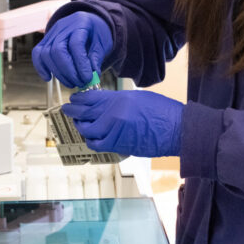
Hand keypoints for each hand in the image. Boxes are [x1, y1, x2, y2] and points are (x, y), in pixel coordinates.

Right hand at [32, 12, 112, 87]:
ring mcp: (52, 32)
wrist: (89, 23)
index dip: (80, 64)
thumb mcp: (103, 44)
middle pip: (57, 50)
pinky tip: (49, 78)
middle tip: (80, 83)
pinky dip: (41, 67)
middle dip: (68, 71)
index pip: (75, 44)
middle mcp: (63, 26)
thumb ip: (96, 59)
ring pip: (46, 54)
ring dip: (58, 73)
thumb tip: (91, 78)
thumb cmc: (97, 33)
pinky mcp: (45, 40)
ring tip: (71, 83)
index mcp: (81, 23)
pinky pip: (37, 53)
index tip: (87, 78)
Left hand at [61, 89, 182, 157]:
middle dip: (73, 111)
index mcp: (119, 99)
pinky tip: (91, 138)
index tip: (73, 99)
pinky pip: (98, 144)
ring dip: (81, 127)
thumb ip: (119, 100)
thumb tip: (105, 103)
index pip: (91, 98)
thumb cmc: (163, 111)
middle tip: (66, 110)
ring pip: (88, 130)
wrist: (177, 129)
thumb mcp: (139, 97)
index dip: (79, 99)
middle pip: (85, 113)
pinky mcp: (120, 145)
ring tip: (79, 124)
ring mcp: (116, 131)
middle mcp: (114, 114)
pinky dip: (91, 141)